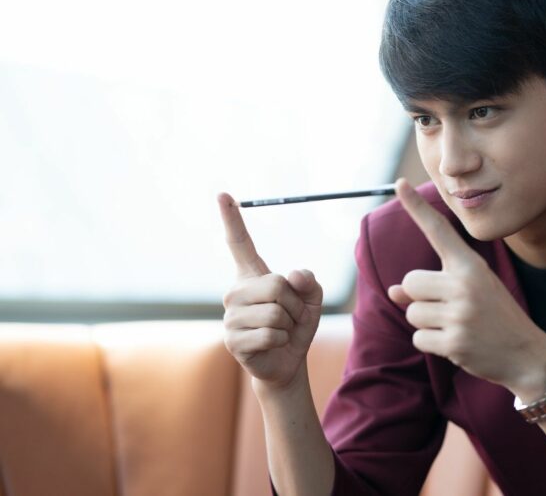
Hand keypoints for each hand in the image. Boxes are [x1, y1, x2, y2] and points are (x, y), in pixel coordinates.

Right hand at [218, 192, 322, 388]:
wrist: (287, 361)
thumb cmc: (297, 324)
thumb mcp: (313, 298)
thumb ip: (308, 280)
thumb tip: (292, 276)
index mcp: (252, 275)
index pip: (240, 243)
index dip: (232, 218)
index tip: (223, 194)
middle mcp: (236, 291)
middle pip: (276, 285)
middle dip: (295, 304)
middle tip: (290, 317)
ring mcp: (231, 316)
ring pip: (276, 312)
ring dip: (290, 324)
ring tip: (282, 331)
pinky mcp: (232, 340)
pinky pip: (271, 333)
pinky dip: (282, 340)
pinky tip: (273, 345)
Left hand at [387, 179, 545, 396]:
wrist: (527, 354)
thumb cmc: (494, 317)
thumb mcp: (470, 293)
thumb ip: (431, 288)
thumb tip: (393, 292)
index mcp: (470, 266)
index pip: (438, 231)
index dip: (416, 208)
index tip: (398, 183)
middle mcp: (465, 284)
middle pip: (410, 282)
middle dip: (419, 298)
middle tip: (450, 310)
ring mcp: (460, 314)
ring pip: (411, 312)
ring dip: (426, 323)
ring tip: (457, 327)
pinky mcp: (455, 342)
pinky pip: (419, 338)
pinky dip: (432, 344)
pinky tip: (457, 344)